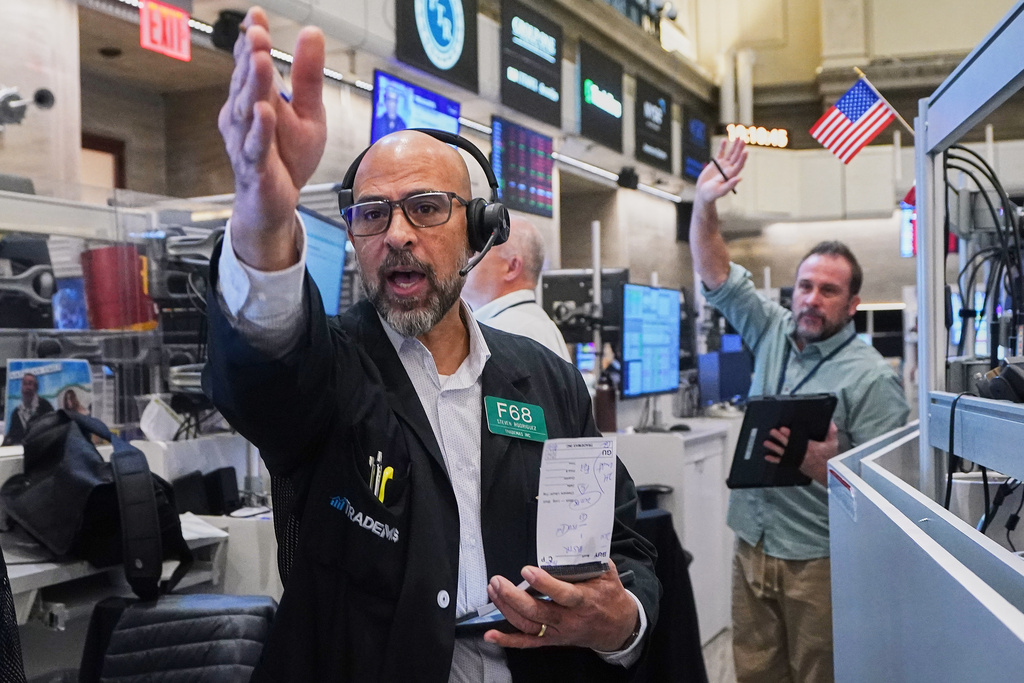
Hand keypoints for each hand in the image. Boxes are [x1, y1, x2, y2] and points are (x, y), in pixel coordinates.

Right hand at [218, 7, 326, 269]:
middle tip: (256, 32)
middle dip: (251, 57)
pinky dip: (260, 130)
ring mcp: (246, 143)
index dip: (251, 41)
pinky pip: (257, 148)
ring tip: (262, 60)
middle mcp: (242, 118)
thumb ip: (307, 75)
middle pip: (246, 83)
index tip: (256, 16)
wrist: (274, 206)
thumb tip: (311, 31)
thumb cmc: (287, 158)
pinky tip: (265, 113)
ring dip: (254, 86)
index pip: (249, 65)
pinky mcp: (256, 169)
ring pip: (247, 111)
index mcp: (252, 100)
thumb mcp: (308, 112)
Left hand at [483, 560, 637, 650]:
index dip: (544, 584)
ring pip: (529, 625)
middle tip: (498, 581)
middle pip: (538, 612)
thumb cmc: (610, 596)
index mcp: (584, 601)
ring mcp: (559, 632)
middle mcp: (569, 619)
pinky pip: (528, 643)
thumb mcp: (607, 574)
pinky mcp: (552, 640)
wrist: (618, 628)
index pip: (563, 594)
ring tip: (494, 590)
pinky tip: (491, 634)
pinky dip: (508, 641)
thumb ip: (590, 559)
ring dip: (507, 609)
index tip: (527, 570)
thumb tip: (573, 539)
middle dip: (515, 597)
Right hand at [695, 139, 745, 204]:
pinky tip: (724, 140)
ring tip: (739, 137)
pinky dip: (722, 147)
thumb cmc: (712, 194)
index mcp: (731, 175)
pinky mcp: (716, 163)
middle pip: (736, 157)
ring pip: (731, 153)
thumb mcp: (720, 191)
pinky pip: (720, 153)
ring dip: (735, 145)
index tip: (745, 151)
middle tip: (743, 139)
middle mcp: (729, 169)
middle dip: (740, 148)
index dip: (742, 158)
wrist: (703, 193)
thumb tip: (740, 178)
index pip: (739, 165)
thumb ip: (730, 184)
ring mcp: (723, 165)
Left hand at [763, 422, 838, 485]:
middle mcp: (802, 454)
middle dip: (779, 437)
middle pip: (788, 444)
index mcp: (810, 447)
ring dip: (774, 447)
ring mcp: (797, 460)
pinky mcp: (795, 464)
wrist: (828, 474)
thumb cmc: (830, 459)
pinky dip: (774, 459)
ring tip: (766, 443)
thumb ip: (831, 432)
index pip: (797, 439)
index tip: (782, 429)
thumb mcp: (832, 443)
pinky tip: (767, 457)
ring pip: (783, 453)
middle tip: (772, 432)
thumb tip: (830, 421)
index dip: (789, 434)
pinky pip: (783, 462)